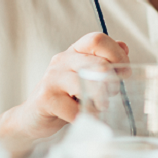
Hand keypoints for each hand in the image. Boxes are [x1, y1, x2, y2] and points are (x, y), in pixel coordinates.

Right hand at [15, 32, 129, 138]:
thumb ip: (104, 61)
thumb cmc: (65, 97)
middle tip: (112, 94)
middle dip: (112, 83)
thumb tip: (124, 47)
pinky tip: (84, 118)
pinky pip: (75, 109)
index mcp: (74, 51)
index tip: (124, 73)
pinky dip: (86, 116)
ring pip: (86, 84)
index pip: (98, 39)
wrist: (33, 117)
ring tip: (99, 108)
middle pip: (97, 63)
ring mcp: (52, 78)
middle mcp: (62, 60)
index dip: (117, 55)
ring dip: (100, 101)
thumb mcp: (85, 77)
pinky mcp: (46, 99)